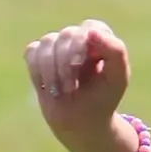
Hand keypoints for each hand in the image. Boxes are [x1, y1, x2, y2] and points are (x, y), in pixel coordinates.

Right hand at [25, 20, 133, 151]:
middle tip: (72, 88)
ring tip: (61, 91)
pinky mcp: (38, 58)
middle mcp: (78, 39)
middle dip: (67, 64)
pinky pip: (32, 51)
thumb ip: (115, 51)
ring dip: (52, 70)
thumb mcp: (118, 78)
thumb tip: (91, 32)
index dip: (84, 46)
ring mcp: (57, 47)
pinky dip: (38, 71)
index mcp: (100, 40)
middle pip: (67, 34)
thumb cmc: (103, 99)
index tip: (85, 67)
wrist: (82, 124)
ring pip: (47, 42)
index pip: (90, 27)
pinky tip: (48, 87)